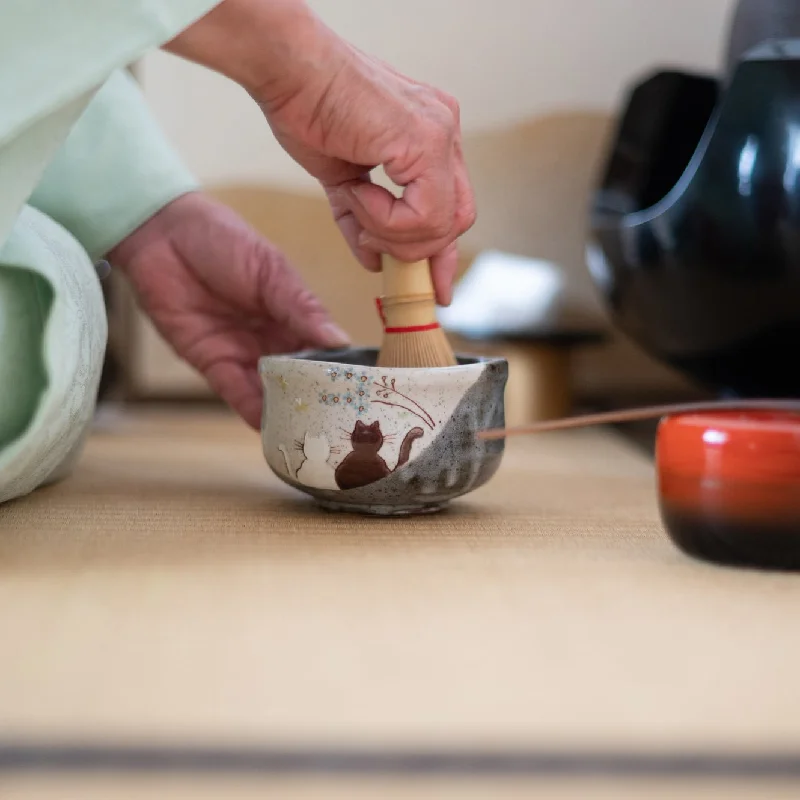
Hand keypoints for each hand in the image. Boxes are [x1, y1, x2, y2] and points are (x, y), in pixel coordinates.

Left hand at [107, 192, 349, 428]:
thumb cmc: (223, 241)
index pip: (325, 350)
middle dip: (317, 400)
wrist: (163, 234)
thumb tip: (340, 341)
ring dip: (287, 411)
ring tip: (309, 434)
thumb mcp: (273, 271)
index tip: (363, 394)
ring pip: (272, 391)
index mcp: (295, 316)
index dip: (342, 371)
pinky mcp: (213, 363)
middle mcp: (273, 340)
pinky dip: (253, 411)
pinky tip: (270, 427)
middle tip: (339, 424)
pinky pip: (236, 393)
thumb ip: (303, 308)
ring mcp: (244, 354)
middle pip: (301, 378)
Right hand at [256, 41, 474, 305]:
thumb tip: (374, 262)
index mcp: (429, 138)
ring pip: (439, 225)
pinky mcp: (425, 140)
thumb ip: (364, 220)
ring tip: (354, 204)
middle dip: (421, 253)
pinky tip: (356, 192)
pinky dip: (384, 220)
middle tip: (382, 258)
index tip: (432, 285)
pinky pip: (421, 215)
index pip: (452, 208)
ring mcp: (439, 133)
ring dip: (389, 233)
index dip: (439, 253)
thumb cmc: (307, 110)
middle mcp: (443, 133)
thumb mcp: (342, 180)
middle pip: (456, 221)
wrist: (287, 70)